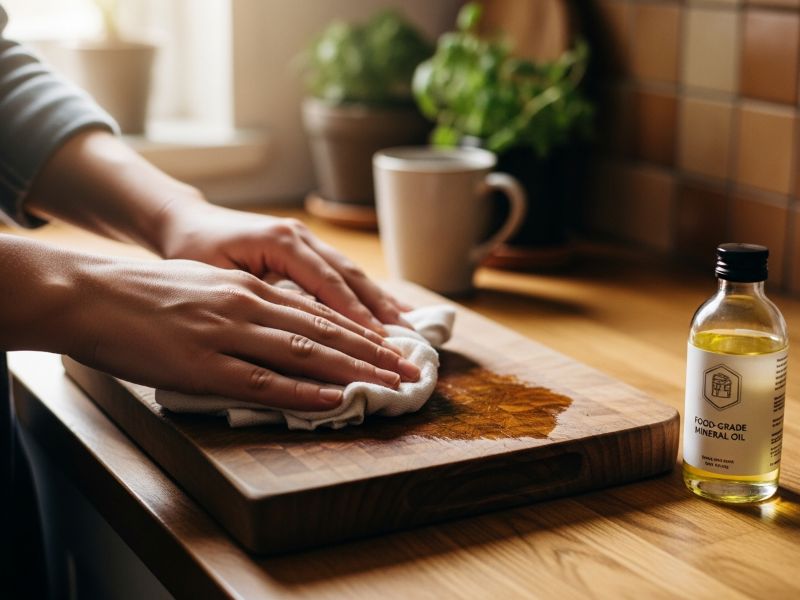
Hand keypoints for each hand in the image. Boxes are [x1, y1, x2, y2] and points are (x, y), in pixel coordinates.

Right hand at [2, 237, 419, 409]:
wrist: (89, 293)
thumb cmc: (144, 293)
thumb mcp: (205, 284)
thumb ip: (243, 301)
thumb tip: (276, 321)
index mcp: (249, 287)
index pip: (319, 310)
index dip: (361, 331)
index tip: (392, 346)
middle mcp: (248, 305)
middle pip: (325, 331)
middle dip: (373, 353)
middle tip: (408, 370)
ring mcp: (228, 334)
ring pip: (306, 353)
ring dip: (353, 372)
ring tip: (388, 386)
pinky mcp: (204, 364)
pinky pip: (263, 381)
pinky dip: (303, 392)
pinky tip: (333, 399)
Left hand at [160, 203, 411, 333]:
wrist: (185, 221)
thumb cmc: (190, 251)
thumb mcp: (213, 277)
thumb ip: (254, 301)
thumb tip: (292, 336)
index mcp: (280, 242)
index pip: (327, 283)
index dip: (355, 316)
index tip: (379, 344)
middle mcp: (301, 237)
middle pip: (350, 279)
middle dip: (380, 314)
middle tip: (404, 347)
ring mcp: (307, 240)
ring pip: (353, 275)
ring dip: (382, 305)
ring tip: (409, 332)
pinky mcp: (308, 249)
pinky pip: (344, 274)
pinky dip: (369, 296)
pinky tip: (390, 313)